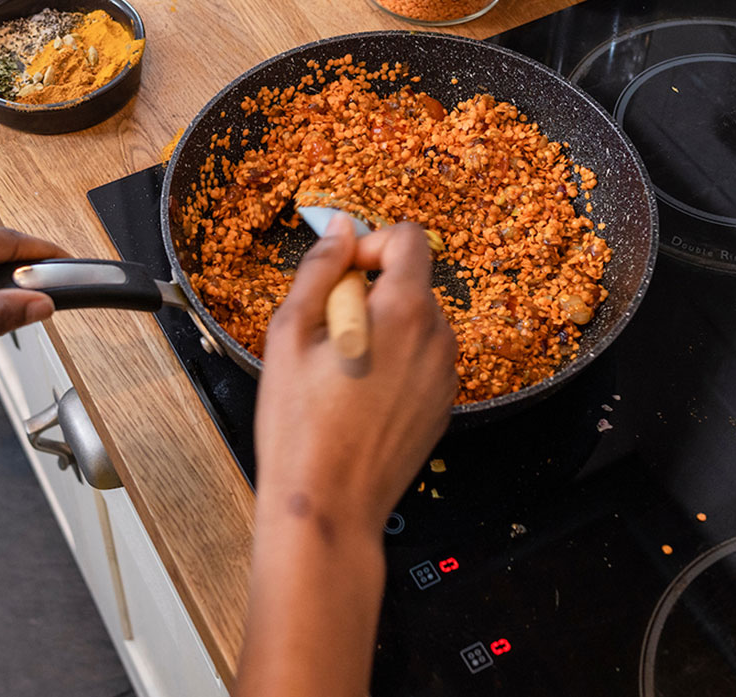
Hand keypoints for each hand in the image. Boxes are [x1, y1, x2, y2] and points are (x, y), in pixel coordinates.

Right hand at [235, 218, 457, 696]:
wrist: (329, 506)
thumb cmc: (300, 425)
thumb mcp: (290, 333)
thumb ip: (320, 269)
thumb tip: (341, 228)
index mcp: (404, 311)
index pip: (408, 239)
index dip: (369, 245)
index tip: (339, 275)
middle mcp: (437, 338)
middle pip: (411, 283)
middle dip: (369, 292)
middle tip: (324, 335)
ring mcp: (445, 377)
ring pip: (416, 324)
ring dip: (382, 329)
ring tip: (338, 373)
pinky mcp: (442, 407)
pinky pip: (421, 362)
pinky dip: (394, 364)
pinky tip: (357, 399)